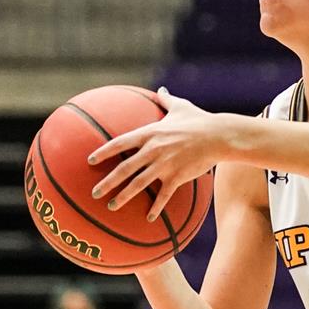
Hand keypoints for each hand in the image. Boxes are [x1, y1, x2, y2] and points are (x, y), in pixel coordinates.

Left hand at [87, 89, 222, 221]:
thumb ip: (166, 100)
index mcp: (150, 133)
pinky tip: (149, 218)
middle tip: (94, 192)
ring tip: (111, 206)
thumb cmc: (200, 120)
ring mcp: (164, 165)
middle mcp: (153, 150)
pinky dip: (156, 208)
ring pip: (138, 184)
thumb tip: (160, 91)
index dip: (104, 152)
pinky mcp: (177, 177)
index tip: (90, 160)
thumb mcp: (181, 106)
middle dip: (107, 182)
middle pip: (124, 168)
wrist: (219, 135)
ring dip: (123, 196)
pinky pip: (163, 196)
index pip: (120, 143)